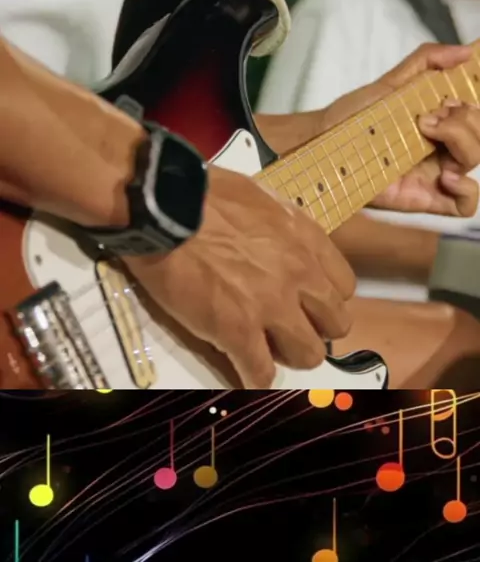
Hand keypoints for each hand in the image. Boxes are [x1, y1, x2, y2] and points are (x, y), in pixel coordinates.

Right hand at [128, 165, 355, 388]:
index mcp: (305, 238)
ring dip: (287, 355)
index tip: (304, 302)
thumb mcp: (259, 197)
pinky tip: (243, 370)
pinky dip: (253, 377)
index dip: (322, 299)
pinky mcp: (237, 330)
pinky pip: (260, 373)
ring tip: (264, 349)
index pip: (343, 286)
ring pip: (308, 354)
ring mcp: (271, 305)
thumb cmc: (203, 193)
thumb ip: (279, 227)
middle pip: (335, 325)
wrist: (166, 205)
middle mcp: (299, 273)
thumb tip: (274, 242)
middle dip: (313, 329)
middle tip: (287, 327)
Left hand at [325, 43, 479, 216]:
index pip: (476, 114)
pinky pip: (465, 205)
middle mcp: (443, 146)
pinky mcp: (425, 198)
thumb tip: (466, 51)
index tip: (453, 99)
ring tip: (429, 133)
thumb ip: (426, 61)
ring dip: (463, 142)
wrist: (323, 143)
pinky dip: (467, 189)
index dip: (474, 105)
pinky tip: (446, 175)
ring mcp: (436, 173)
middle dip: (465, 121)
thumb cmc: (354, 115)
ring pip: (476, 161)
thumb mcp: (391, 82)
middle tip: (429, 117)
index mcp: (441, 119)